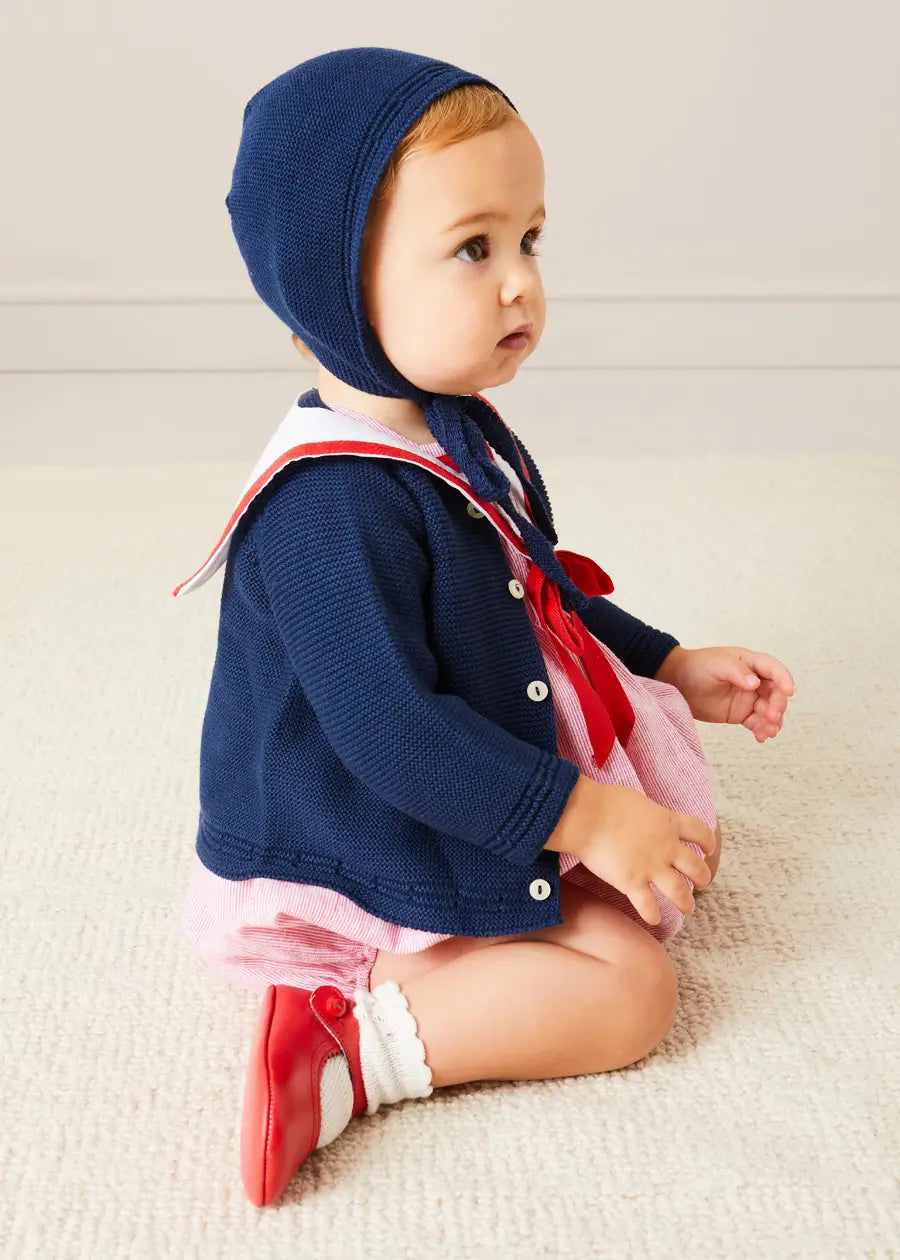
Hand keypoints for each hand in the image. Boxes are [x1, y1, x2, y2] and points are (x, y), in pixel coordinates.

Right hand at [572, 780, 717, 925]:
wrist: (587, 816)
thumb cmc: (606, 802)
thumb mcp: (639, 801)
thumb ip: (650, 815)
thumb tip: (647, 819)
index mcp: (669, 823)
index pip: (700, 832)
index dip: (708, 843)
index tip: (708, 850)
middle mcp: (666, 847)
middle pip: (696, 867)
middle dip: (702, 878)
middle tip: (701, 884)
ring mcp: (651, 867)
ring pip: (679, 891)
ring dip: (685, 902)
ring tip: (687, 908)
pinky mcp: (632, 883)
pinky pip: (648, 906)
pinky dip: (653, 915)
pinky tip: (654, 919)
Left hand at [655, 645, 795, 742]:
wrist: (677, 683)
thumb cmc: (697, 666)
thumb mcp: (717, 664)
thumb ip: (737, 672)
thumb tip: (755, 684)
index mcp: (750, 663)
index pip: (774, 670)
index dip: (784, 679)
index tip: (789, 691)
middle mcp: (754, 681)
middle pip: (775, 693)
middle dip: (777, 705)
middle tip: (771, 716)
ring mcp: (748, 699)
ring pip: (768, 711)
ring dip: (772, 721)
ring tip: (767, 732)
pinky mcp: (741, 714)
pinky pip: (757, 723)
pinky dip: (762, 730)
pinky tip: (761, 737)